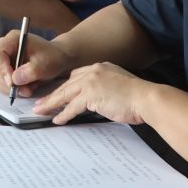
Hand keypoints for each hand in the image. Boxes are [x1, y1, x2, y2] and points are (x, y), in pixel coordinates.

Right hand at [0, 31, 73, 97]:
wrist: (58, 59)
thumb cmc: (52, 56)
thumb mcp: (44, 64)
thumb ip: (29, 71)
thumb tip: (14, 79)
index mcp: (13, 39)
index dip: (2, 68)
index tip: (11, 82)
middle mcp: (5, 48)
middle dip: (8, 83)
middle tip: (24, 91)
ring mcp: (4, 60)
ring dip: (10, 88)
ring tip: (28, 89)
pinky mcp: (5, 70)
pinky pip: (1, 83)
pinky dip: (12, 90)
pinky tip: (26, 88)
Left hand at [32, 62, 155, 125]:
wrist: (147, 99)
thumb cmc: (137, 97)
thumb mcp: (118, 85)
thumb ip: (104, 88)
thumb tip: (96, 100)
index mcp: (100, 67)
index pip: (76, 76)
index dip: (65, 86)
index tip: (56, 93)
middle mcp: (93, 71)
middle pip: (67, 84)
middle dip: (52, 95)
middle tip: (40, 102)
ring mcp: (91, 82)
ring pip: (65, 94)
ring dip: (51, 104)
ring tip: (40, 111)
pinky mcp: (91, 95)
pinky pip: (72, 107)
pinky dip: (63, 114)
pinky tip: (57, 120)